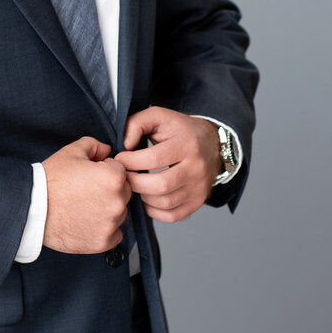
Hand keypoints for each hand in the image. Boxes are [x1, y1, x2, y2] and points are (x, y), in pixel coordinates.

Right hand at [42, 136, 131, 253]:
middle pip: (124, 192)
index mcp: (113, 178)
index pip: (121, 171)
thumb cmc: (51, 180)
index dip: (105, 170)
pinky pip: (115, 234)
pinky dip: (104, 229)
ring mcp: (110, 224)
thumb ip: (95, 145)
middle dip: (110, 189)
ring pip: (119, 213)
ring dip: (108, 209)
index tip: (90, 175)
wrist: (33, 209)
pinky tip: (87, 221)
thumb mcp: (72, 151)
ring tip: (84, 206)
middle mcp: (117, 202)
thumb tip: (107, 150)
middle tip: (86, 191)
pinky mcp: (103, 242)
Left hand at [114, 108, 219, 222]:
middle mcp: (197, 169)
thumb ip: (137, 123)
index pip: (154, 158)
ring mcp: (199, 188)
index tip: (120, 159)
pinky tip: (146, 197)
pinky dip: (154, 211)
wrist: (211, 144)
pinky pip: (172, 216)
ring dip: (142, 196)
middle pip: (160, 185)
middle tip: (123, 175)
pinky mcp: (197, 202)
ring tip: (134, 184)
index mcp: (187, 145)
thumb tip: (125, 144)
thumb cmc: (180, 130)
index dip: (131, 161)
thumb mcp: (159, 116)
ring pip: (165, 202)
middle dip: (134, 182)